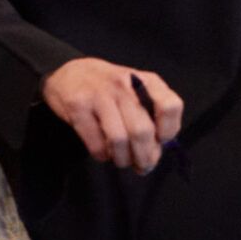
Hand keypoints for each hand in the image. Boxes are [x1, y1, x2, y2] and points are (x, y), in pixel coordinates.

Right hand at [41, 58, 183, 173]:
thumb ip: (150, 118)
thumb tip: (154, 155)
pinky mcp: (77, 106)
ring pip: (119, 139)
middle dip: (145, 156)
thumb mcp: (137, 93)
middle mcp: (125, 85)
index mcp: (147, 81)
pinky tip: (103, 154)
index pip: (170, 106)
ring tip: (122, 161)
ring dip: (123, 158)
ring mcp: (99, 94)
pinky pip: (95, 142)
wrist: (70, 73)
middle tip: (142, 166)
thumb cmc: (111, 89)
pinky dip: (102, 155)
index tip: (160, 142)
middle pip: (142, 130)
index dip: (169, 130)